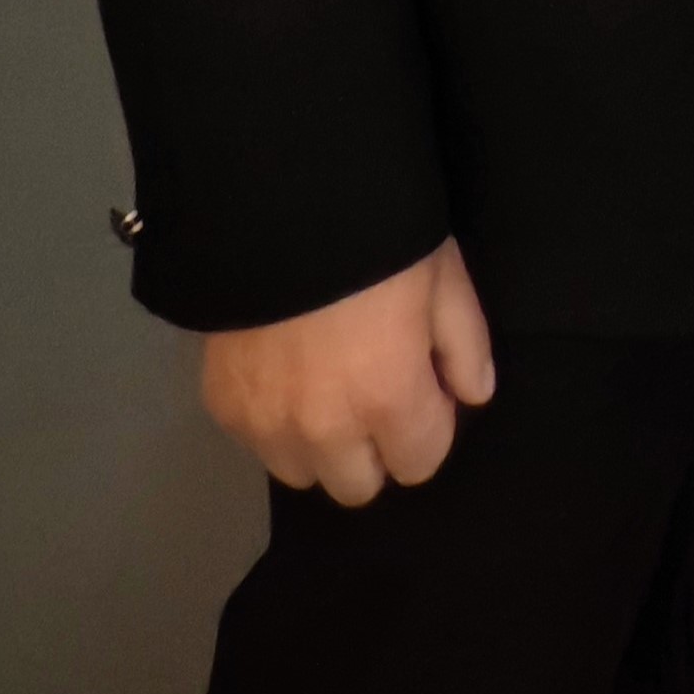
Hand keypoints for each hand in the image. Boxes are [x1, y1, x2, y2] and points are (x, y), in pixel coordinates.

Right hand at [200, 235, 494, 504]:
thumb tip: (471, 395)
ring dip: (321, 444)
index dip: (430, 425)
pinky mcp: (221, 406)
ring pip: (303, 474)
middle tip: (375, 390)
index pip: (421, 463)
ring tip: (325, 384)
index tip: (423, 386)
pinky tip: (284, 371)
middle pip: (358, 486)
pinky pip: (257, 444)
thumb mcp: (443, 278)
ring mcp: (266, 424)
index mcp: (389, 401)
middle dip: (376, 447)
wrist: (275, 207)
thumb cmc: (377, 239)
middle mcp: (325, 431)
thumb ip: (465, 346)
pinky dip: (274, 422)